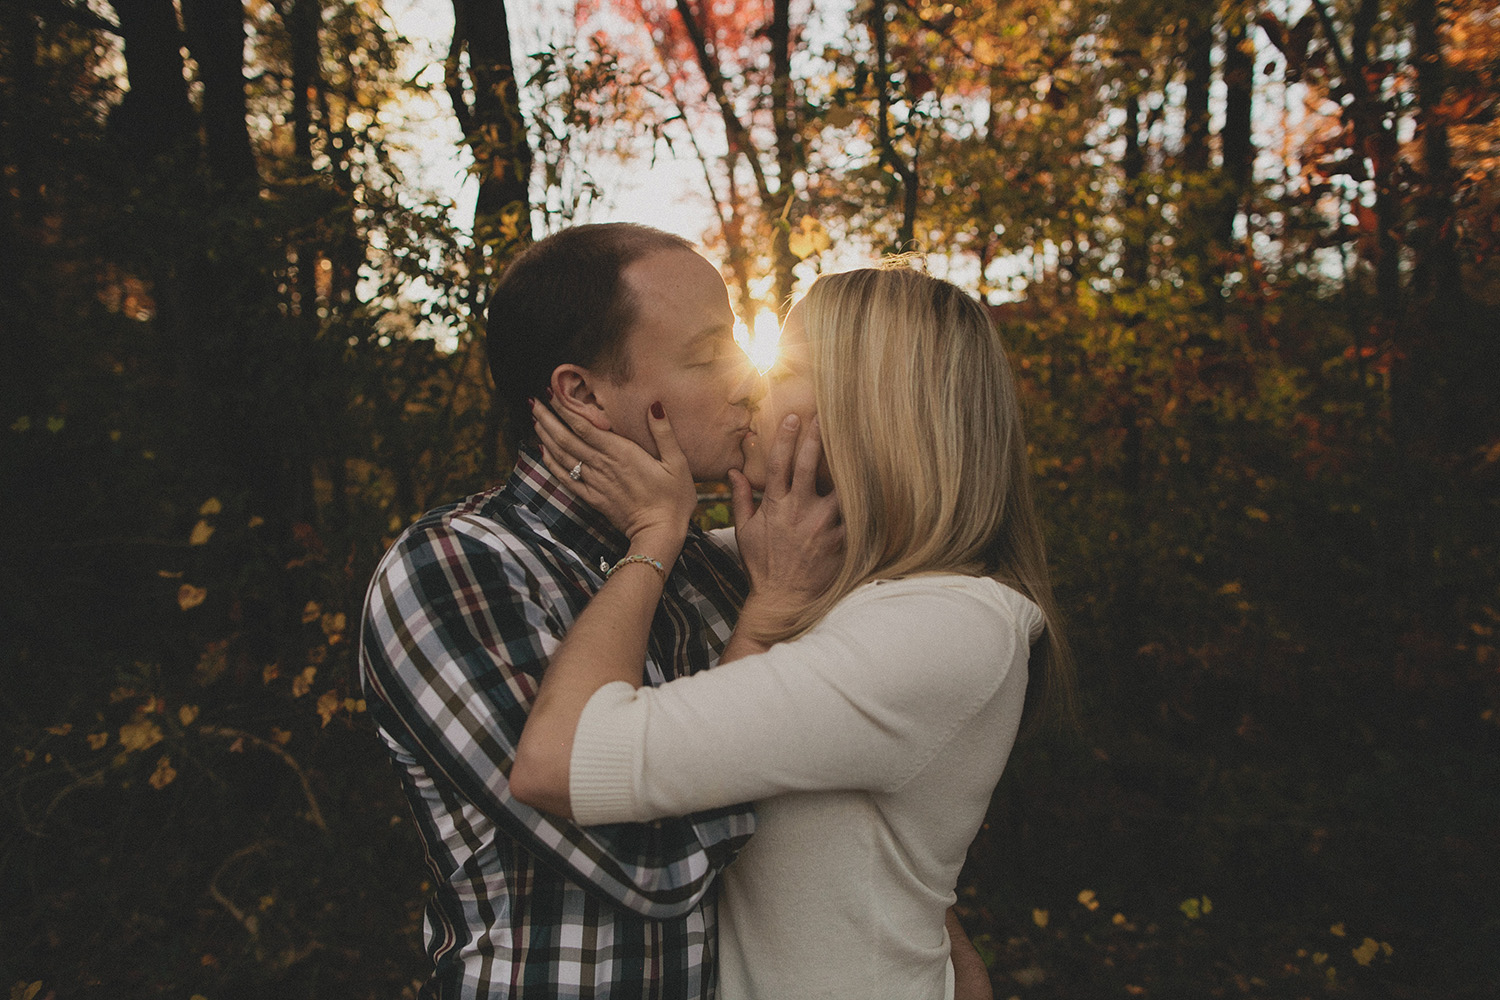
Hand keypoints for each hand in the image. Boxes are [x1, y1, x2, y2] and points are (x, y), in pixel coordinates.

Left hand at [531, 399, 697, 548]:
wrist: (660, 533)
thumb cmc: (673, 499)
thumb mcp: (677, 462)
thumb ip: (664, 433)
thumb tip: (655, 405)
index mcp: (621, 453)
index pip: (585, 426)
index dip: (566, 409)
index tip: (553, 393)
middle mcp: (602, 466)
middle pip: (567, 439)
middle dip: (549, 419)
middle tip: (533, 402)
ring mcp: (595, 483)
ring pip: (563, 456)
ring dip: (547, 437)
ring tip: (535, 420)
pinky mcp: (593, 498)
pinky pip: (566, 479)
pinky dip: (552, 464)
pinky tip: (544, 453)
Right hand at [727, 414, 844, 637]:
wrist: (784, 601)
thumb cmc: (764, 566)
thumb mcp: (744, 532)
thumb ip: (740, 499)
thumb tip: (733, 471)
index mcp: (775, 506)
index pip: (779, 463)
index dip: (786, 437)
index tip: (794, 416)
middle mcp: (799, 511)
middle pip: (809, 464)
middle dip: (817, 437)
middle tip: (828, 416)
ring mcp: (822, 525)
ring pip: (839, 484)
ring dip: (847, 462)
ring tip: (860, 442)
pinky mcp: (841, 540)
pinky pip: (857, 513)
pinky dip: (866, 497)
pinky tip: (879, 478)